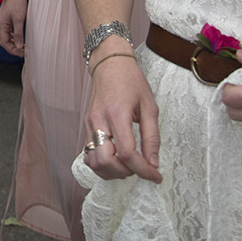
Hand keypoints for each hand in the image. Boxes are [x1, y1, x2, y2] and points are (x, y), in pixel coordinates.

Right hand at [0, 0, 28, 56]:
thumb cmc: (18, 3)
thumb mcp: (19, 20)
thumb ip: (19, 34)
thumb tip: (20, 46)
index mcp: (0, 24)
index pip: (4, 42)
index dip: (12, 50)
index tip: (21, 54)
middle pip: (4, 41)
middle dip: (13, 48)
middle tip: (23, 52)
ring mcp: (1, 22)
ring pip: (6, 37)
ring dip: (13, 43)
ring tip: (23, 48)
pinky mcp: (5, 19)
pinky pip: (8, 32)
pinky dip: (13, 37)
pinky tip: (20, 39)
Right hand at [82, 50, 161, 182]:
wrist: (110, 65)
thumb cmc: (131, 81)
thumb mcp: (150, 106)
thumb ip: (152, 137)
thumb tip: (153, 163)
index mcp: (117, 114)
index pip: (127, 153)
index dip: (143, 170)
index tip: (155, 176)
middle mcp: (99, 121)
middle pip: (106, 162)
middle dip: (125, 173)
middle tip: (140, 169)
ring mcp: (89, 125)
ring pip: (94, 162)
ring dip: (112, 172)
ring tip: (128, 166)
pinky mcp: (86, 127)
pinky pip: (89, 155)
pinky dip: (102, 165)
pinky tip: (115, 161)